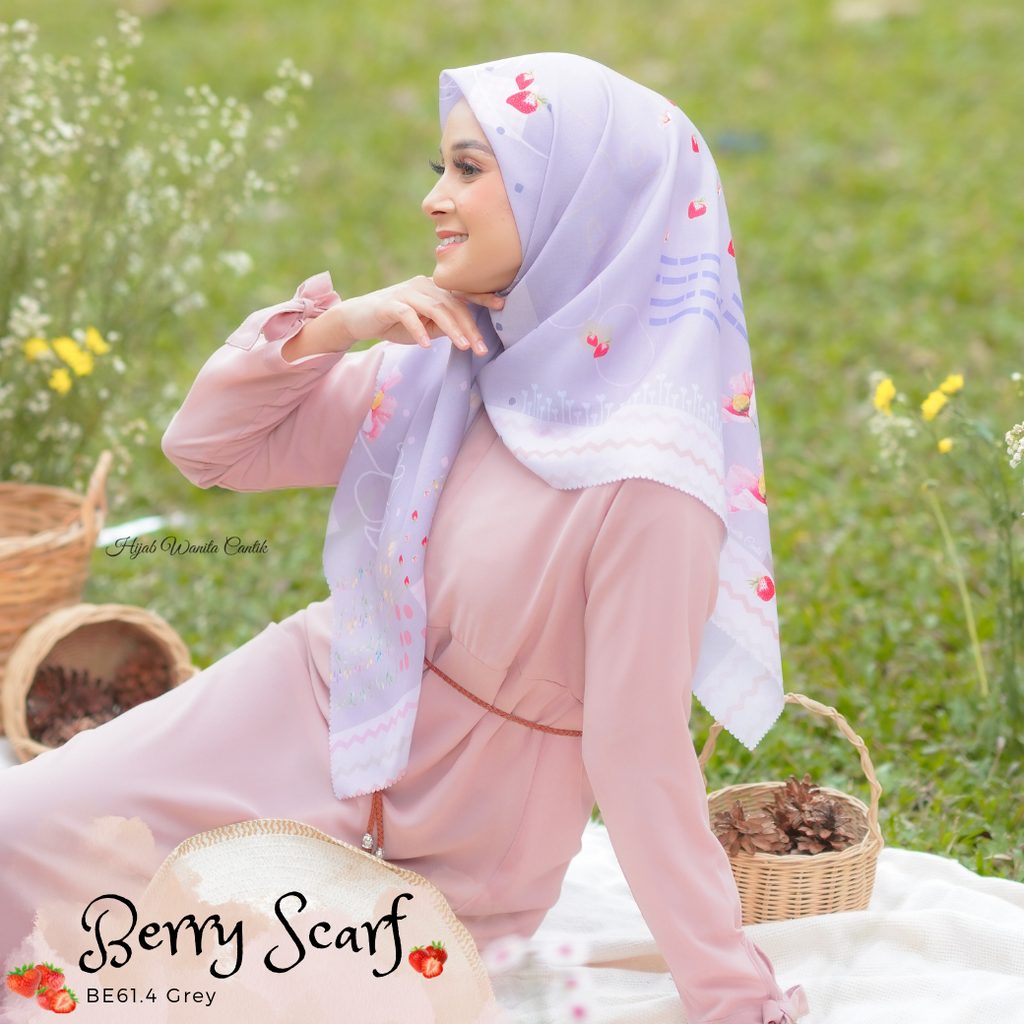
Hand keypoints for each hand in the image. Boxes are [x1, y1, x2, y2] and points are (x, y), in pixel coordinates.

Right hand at [335, 275, 503, 355]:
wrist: (358, 318)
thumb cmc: (395, 322)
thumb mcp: (424, 326)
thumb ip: (443, 325)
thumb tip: (465, 333)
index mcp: (434, 288)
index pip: (461, 293)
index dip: (482, 297)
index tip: (502, 305)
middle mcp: (423, 285)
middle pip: (453, 305)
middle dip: (469, 327)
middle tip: (482, 348)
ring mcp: (406, 292)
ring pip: (436, 308)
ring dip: (452, 328)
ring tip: (464, 346)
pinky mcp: (390, 303)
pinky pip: (408, 314)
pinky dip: (419, 329)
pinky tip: (428, 345)